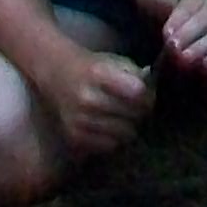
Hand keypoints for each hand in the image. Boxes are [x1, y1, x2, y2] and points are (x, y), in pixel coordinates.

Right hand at [29, 45, 152, 158]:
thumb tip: (151, 96)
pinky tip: (110, 127)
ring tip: (124, 118)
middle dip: (140, 113)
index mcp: (98, 75)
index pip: (137, 92)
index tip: (147, 97)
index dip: (148, 96)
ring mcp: (80, 120)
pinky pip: (109, 145)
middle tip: (138, 109)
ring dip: (129, 127)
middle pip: (132, 115)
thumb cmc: (91, 67)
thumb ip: (135, 76)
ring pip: (124, 134)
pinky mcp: (75, 136)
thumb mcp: (114, 61)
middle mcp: (88, 99)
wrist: (56, 76)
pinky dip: (115, 138)